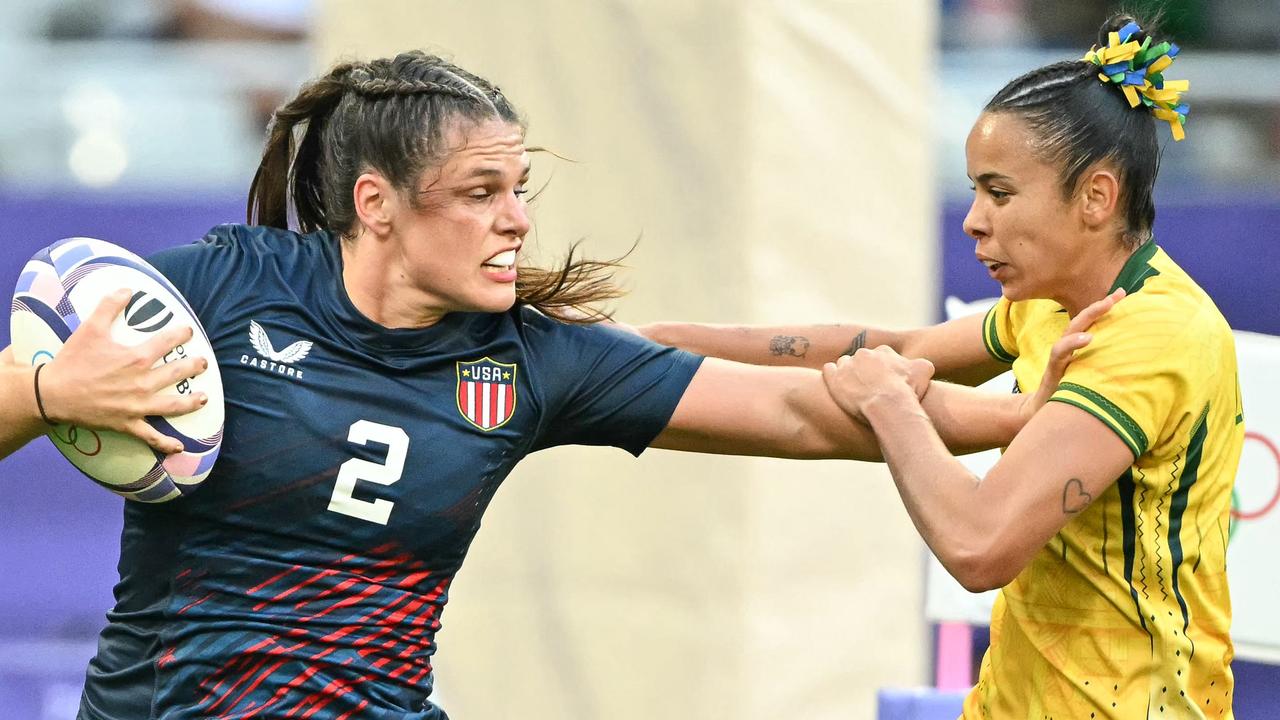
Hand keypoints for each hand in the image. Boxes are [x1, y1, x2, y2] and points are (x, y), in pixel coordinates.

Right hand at [36, 289, 209, 454]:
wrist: (53, 394)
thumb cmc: (73, 361)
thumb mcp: (90, 329)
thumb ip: (110, 306)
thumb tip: (127, 288)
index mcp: (136, 358)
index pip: (168, 342)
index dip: (181, 334)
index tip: (189, 332)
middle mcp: (142, 382)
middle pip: (177, 373)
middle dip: (193, 366)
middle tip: (202, 363)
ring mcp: (137, 405)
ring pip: (172, 405)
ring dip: (190, 402)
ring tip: (204, 398)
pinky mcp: (128, 423)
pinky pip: (151, 436)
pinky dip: (165, 443)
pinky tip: (180, 447)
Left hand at [822, 346, 934, 420]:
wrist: (889, 405)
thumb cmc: (908, 390)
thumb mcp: (924, 371)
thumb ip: (920, 365)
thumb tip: (921, 366)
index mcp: (883, 351)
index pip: (881, 357)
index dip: (882, 370)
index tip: (884, 381)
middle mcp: (864, 353)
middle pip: (862, 360)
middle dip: (864, 372)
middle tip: (868, 389)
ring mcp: (847, 365)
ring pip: (844, 365)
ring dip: (848, 375)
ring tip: (853, 391)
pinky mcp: (833, 377)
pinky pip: (829, 371)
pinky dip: (832, 378)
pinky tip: (839, 389)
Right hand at [1020, 288, 1125, 423]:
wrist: (1043, 413)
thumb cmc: (1069, 393)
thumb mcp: (1088, 376)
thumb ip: (1102, 363)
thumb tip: (1132, 357)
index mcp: (1076, 348)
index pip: (1091, 323)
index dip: (1105, 307)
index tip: (1123, 293)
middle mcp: (1067, 348)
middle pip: (1082, 320)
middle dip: (1099, 306)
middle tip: (1118, 294)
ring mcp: (1059, 358)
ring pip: (1071, 330)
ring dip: (1089, 316)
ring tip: (1106, 305)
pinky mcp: (1053, 370)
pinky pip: (1060, 353)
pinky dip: (1073, 343)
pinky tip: (1087, 338)